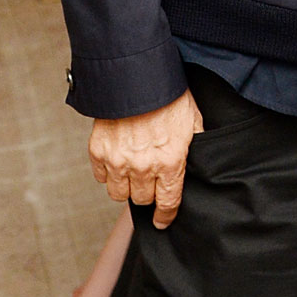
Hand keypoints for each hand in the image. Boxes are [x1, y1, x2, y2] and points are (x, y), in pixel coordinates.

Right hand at [87, 89, 203, 229]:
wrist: (137, 75)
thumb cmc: (169, 96)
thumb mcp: (193, 122)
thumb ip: (194, 148)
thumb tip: (197, 164)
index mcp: (170, 162)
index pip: (167, 203)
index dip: (165, 216)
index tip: (162, 221)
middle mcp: (143, 167)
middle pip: (141, 200)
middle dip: (147, 193)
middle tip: (150, 180)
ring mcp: (118, 160)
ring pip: (118, 194)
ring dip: (126, 186)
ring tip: (132, 172)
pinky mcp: (98, 151)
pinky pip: (101, 177)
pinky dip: (108, 172)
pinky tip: (117, 159)